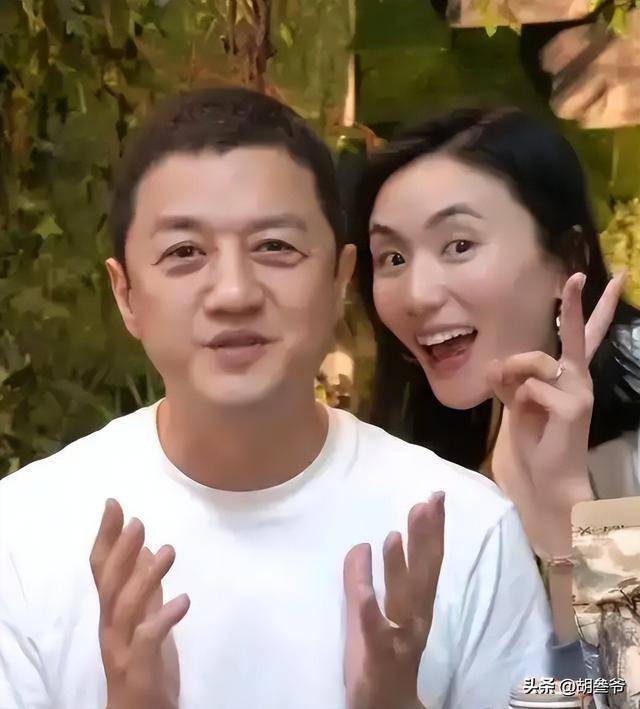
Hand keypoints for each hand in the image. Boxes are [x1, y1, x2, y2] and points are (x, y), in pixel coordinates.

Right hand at [90, 499, 189, 708]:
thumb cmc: (143, 658)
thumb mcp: (144, 614)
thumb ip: (143, 583)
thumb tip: (146, 547)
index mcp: (112, 609)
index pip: (101, 567)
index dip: (105, 535)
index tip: (113, 503)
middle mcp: (111, 625)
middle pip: (109, 583)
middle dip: (121, 551)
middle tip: (139, 522)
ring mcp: (123, 646)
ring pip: (127, 608)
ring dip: (146, 577)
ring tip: (169, 551)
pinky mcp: (141, 666)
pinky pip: (148, 639)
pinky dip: (165, 617)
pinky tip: (184, 601)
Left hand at [343, 492, 443, 708]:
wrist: (383, 707)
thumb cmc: (377, 655)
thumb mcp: (365, 610)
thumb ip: (363, 577)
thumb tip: (362, 543)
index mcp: (416, 606)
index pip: (427, 563)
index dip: (432, 532)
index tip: (434, 499)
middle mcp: (414, 619)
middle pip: (423, 574)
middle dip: (426, 538)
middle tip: (430, 502)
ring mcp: (397, 638)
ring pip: (403, 600)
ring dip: (399, 567)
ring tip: (392, 535)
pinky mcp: (376, 656)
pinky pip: (374, 630)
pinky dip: (370, 608)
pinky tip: (365, 589)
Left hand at [488, 271, 625, 555]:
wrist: (545, 473)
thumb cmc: (533, 436)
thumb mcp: (515, 399)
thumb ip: (509, 377)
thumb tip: (496, 363)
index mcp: (567, 374)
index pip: (580, 336)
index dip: (586, 307)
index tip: (594, 277)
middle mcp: (579, 377)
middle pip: (574, 335)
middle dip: (576, 305)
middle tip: (579, 276)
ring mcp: (580, 390)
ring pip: (535, 361)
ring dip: (512, 376)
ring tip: (514, 400)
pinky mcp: (574, 406)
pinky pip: (530, 387)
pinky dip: (518, 400)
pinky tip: (530, 418)